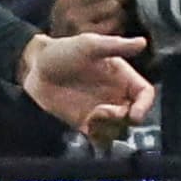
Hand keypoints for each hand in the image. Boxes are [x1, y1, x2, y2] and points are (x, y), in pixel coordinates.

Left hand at [20, 30, 155, 130]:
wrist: (34, 69)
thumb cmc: (62, 52)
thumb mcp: (90, 45)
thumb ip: (116, 46)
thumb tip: (143, 42)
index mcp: (122, 77)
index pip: (145, 94)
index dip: (145, 106)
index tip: (134, 114)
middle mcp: (116, 95)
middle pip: (135, 115)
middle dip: (123, 118)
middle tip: (103, 112)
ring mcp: (102, 111)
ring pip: (120, 129)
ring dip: (110, 128)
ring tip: (92, 118)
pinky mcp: (87, 123)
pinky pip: (102, 138)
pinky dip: (100, 137)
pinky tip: (87, 125)